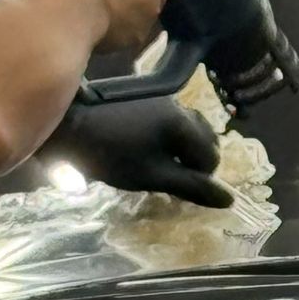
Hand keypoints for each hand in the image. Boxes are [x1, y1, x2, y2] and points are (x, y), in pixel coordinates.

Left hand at [57, 93, 233, 207]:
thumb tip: (229, 201)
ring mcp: (160, 99)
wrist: (69, 125)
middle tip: (174, 178)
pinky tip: (147, 147)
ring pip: (187, 127)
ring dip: (182, 148)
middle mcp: (178, 106)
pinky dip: (168, 136)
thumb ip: (191, 188)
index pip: (211, 156)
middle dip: (195, 160)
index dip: (200, 178)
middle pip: (204, 138)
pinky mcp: (144, 98)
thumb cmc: (111, 155)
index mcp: (183, 125)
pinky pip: (169, 119)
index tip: (178, 188)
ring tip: (163, 165)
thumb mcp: (153, 176)